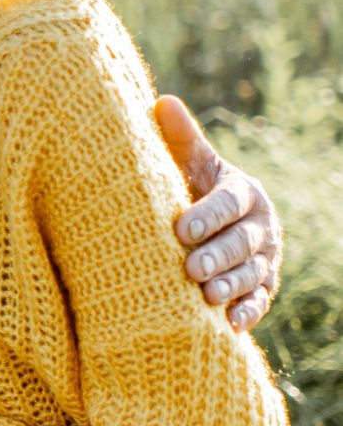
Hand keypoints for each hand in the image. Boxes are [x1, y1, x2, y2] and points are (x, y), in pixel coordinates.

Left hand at [155, 95, 280, 330]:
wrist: (213, 226)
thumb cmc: (193, 190)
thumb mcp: (190, 166)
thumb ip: (181, 141)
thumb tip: (161, 101)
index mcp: (242, 192)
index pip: (228, 203)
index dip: (208, 215)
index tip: (182, 228)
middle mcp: (259, 226)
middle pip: (241, 242)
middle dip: (217, 255)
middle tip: (191, 268)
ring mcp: (264, 259)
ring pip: (252, 273)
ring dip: (231, 286)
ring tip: (207, 296)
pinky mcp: (263, 288)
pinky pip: (260, 301)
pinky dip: (247, 312)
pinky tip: (231, 325)